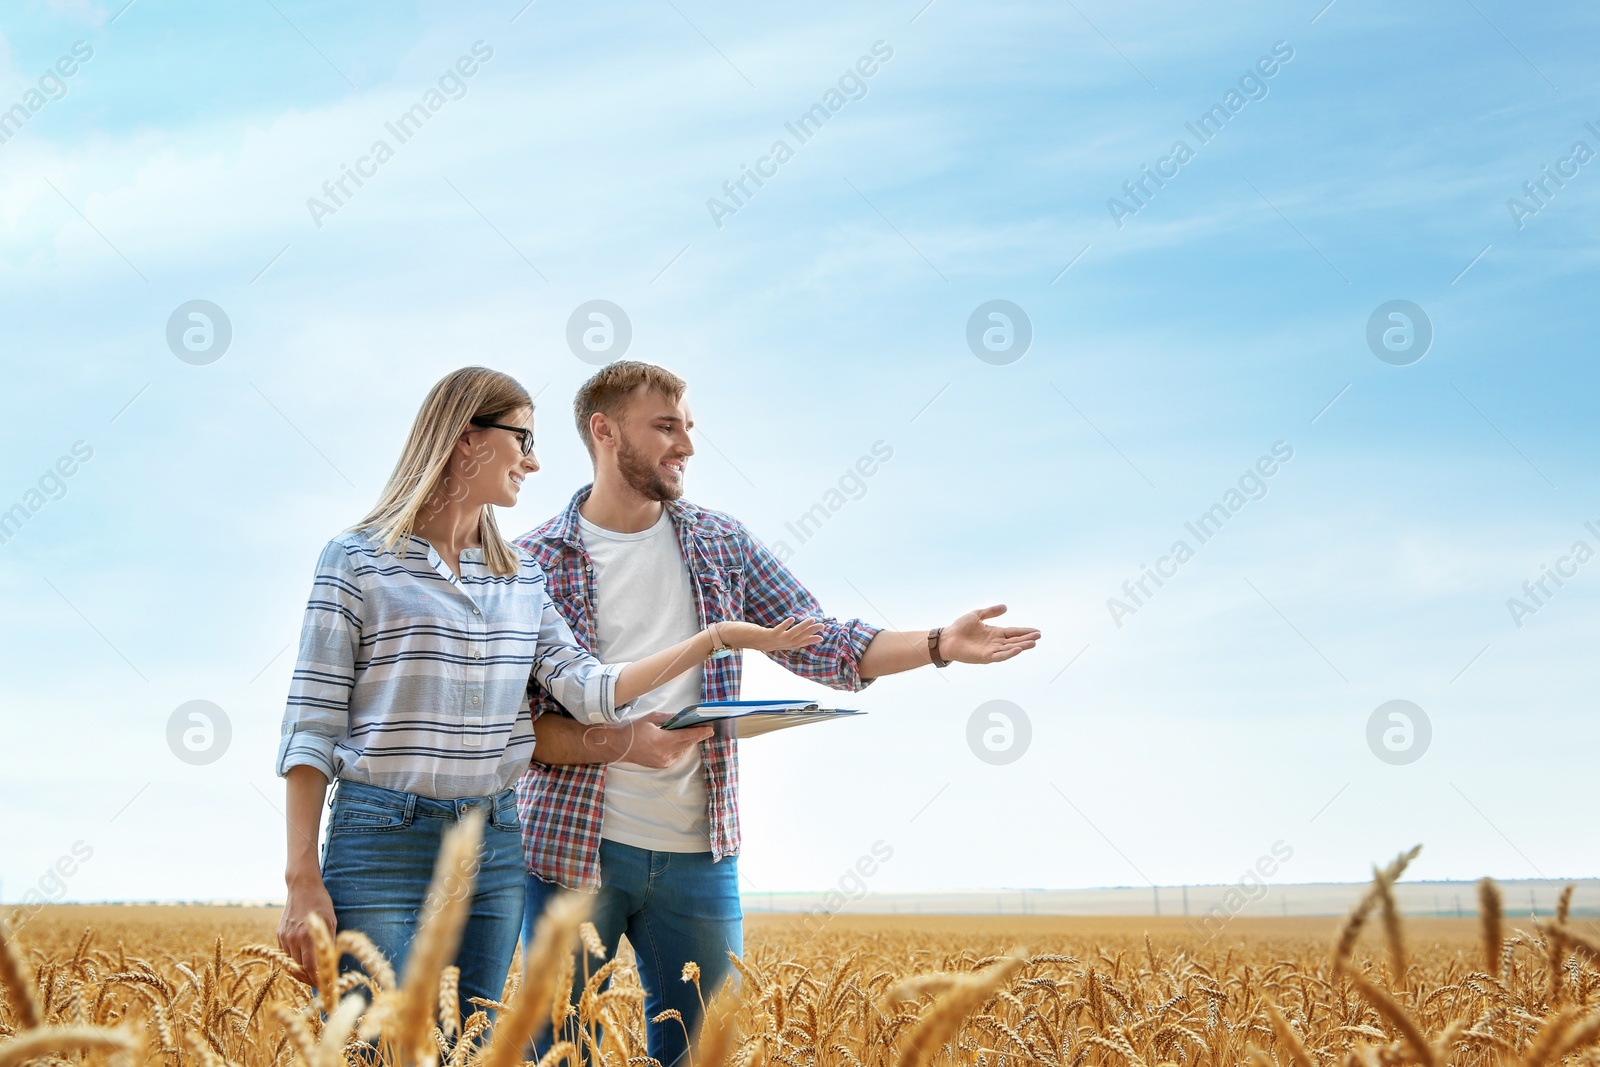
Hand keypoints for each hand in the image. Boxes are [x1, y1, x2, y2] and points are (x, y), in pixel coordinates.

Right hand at [277, 872, 336, 984]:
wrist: (302, 887)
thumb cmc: (321, 903)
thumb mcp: (331, 921)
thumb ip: (329, 942)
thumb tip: (331, 962)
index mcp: (308, 936)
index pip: (311, 968)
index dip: (318, 980)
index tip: (326, 987)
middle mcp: (293, 939)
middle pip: (299, 970)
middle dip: (310, 980)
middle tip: (320, 985)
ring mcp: (284, 937)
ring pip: (291, 964)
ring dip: (301, 973)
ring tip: (312, 976)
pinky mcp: (279, 935)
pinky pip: (286, 955)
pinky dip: (293, 962)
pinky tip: (302, 963)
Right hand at [599, 713, 713, 768]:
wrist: (621, 747)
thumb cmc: (634, 730)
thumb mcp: (652, 718)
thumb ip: (669, 718)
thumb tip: (683, 717)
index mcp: (662, 740)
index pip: (686, 736)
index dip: (699, 733)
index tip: (709, 729)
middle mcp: (665, 753)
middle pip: (687, 744)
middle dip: (697, 736)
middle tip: (706, 729)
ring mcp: (664, 761)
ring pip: (683, 751)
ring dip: (689, 743)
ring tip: (695, 734)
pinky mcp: (662, 765)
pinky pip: (677, 756)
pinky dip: (681, 749)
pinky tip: (682, 742)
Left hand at [716, 617, 825, 652]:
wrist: (727, 637)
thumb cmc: (742, 634)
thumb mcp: (759, 635)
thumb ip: (769, 634)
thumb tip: (777, 631)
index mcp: (774, 645)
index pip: (795, 644)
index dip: (808, 641)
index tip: (821, 637)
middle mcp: (773, 645)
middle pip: (796, 640)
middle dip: (810, 634)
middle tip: (823, 627)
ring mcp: (768, 642)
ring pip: (790, 636)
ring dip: (802, 628)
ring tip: (813, 620)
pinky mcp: (762, 636)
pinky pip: (776, 631)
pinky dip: (785, 625)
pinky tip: (792, 618)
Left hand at [937, 605, 1039, 663]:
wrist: (947, 638)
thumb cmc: (960, 627)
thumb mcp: (977, 615)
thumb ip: (991, 612)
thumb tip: (1005, 607)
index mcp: (995, 633)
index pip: (1013, 632)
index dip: (1025, 631)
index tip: (1037, 631)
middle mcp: (995, 642)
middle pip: (1015, 640)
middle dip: (1027, 638)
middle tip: (1039, 636)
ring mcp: (992, 650)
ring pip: (1010, 648)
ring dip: (1022, 646)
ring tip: (1033, 643)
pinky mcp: (986, 657)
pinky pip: (1000, 655)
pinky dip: (1010, 653)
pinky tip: (1018, 649)